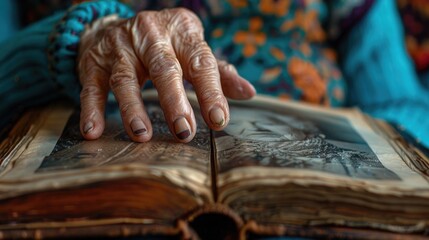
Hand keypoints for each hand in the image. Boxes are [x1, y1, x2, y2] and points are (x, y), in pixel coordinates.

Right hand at [78, 8, 255, 142]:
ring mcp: (119, 47)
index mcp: (182, 32)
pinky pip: (91, 85)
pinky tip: (94, 130)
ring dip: (133, 108)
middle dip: (174, 101)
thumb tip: (248, 92)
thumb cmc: (164, 45)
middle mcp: (150, 35)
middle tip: (184, 131)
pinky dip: (92, 108)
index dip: (210, 91)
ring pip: (126, 78)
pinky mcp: (94, 61)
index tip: (219, 120)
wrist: (114, 26)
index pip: (200, 62)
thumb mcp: (192, 50)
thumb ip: (217, 72)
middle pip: (164, 68)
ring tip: (142, 135)